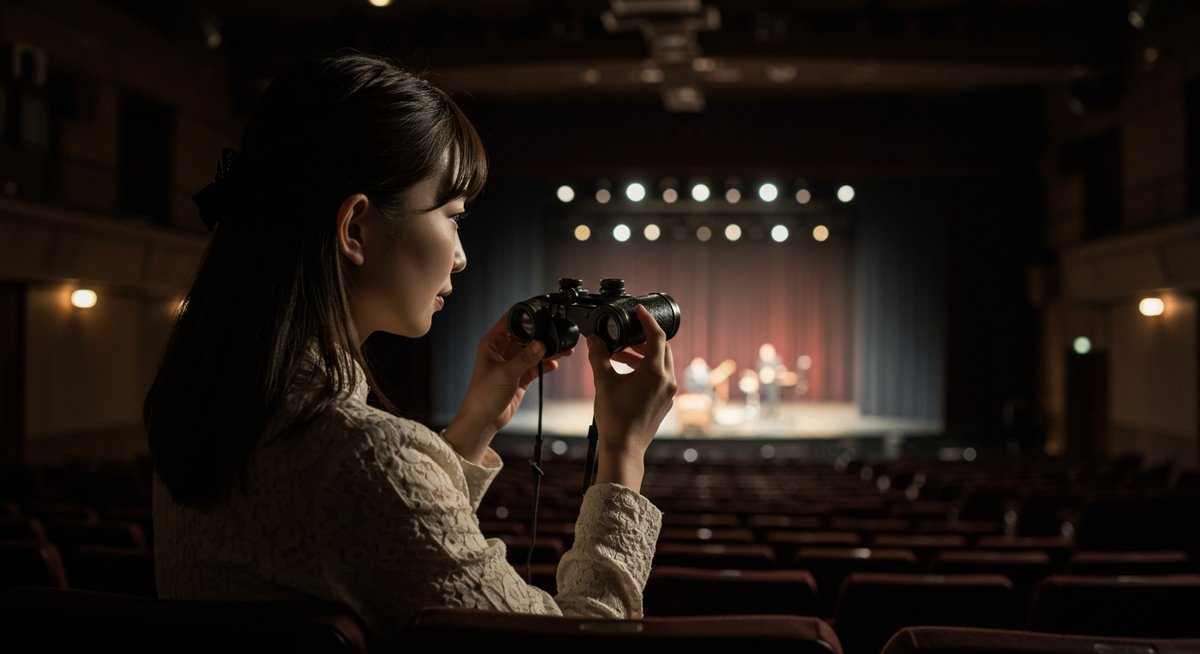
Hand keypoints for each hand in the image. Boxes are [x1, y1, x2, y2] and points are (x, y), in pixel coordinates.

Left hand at [444, 313, 572, 463]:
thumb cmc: (483, 395)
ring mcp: (512, 364)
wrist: (483, 420)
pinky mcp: (520, 376)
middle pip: (526, 336)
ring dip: (547, 350)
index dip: (524, 315)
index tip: (541, 311)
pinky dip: (545, 364)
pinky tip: (555, 363)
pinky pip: (536, 366)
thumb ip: (525, 358)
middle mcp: (502, 351)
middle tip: (557, 333)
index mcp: (492, 344)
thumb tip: (541, 344)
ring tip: (564, 348)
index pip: (510, 322)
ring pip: (533, 352)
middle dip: (541, 335)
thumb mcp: (506, 373)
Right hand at [586, 304, 676, 482]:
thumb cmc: (615, 418)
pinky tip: (627, 373)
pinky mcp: (665, 402)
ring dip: (642, 355)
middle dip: (643, 339)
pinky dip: (646, 369)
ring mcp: (668, 393)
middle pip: (661, 348)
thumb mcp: (603, 382)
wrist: (624, 448)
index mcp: (655, 372)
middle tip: (625, 335)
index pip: (656, 336)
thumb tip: (594, 339)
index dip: (647, 320)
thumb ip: (599, 356)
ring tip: (619, 355)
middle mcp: (667, 380)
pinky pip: (659, 377)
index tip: (639, 311)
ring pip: (660, 363)